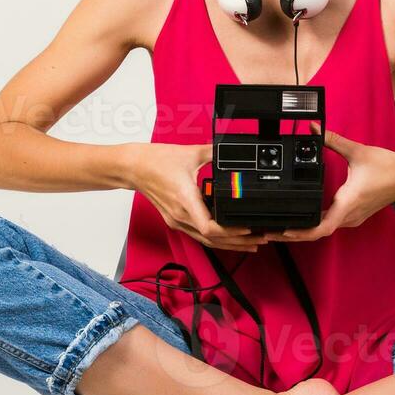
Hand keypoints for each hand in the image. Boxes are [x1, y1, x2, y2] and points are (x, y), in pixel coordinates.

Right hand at [128, 142, 270, 252]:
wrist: (133, 167)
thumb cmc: (155, 161)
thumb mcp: (191, 153)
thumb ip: (215, 152)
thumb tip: (233, 151)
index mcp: (185, 199)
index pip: (209, 227)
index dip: (230, 232)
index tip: (247, 228)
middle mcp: (181, 215)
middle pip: (213, 239)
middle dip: (239, 241)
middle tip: (261, 239)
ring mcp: (177, 220)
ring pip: (207, 241)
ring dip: (230, 244)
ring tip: (251, 243)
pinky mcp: (175, 220)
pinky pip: (199, 235)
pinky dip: (216, 239)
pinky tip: (229, 239)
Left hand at [262, 121, 394, 243]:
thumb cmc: (388, 168)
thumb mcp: (357, 151)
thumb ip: (333, 140)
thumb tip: (315, 129)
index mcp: (348, 202)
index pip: (322, 227)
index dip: (302, 232)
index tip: (285, 230)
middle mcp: (350, 214)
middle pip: (318, 231)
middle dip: (295, 233)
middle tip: (273, 231)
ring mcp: (353, 217)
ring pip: (325, 229)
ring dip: (306, 230)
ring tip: (283, 227)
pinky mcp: (355, 214)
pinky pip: (333, 223)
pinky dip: (317, 225)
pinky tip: (306, 218)